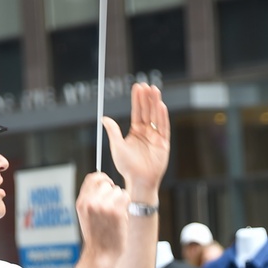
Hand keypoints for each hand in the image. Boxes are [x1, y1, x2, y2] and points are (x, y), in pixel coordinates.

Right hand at [77, 172, 128, 262]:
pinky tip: (121, 217)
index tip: (108, 184)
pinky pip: (125, 197)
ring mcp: (103, 206)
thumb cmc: (97, 237)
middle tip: (112, 209)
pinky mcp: (115, 211)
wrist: (101, 255)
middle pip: (107, 184)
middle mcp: (90, 202)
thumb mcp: (86, 216)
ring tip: (115, 216)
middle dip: (112, 194)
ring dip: (120, 201)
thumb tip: (105, 183)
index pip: (92, 178)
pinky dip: (126, 205)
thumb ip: (91, 199)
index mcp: (81, 202)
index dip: (103, 178)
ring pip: (118, 190)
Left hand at [102, 83, 169, 198]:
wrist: (138, 181)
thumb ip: (113, 131)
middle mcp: (147, 133)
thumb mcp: (117, 146)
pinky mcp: (164, 144)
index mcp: (136, 132)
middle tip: (146, 85)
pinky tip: (161, 106)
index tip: (137, 87)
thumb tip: (104, 118)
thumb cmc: (126, 167)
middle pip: (148, 111)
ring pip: (156, 117)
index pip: (137, 112)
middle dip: (147, 98)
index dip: (137, 100)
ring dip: (156, 103)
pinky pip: (164, 128)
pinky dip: (163, 117)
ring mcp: (156, 138)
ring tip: (155, 90)